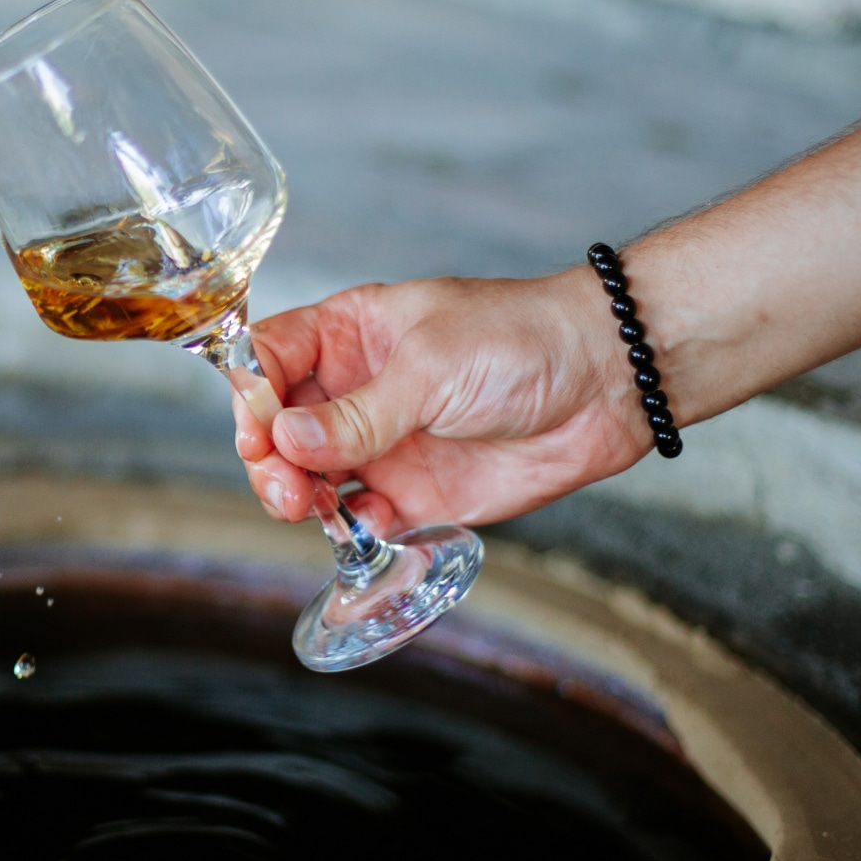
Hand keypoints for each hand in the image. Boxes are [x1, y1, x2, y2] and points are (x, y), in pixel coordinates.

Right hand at [233, 269, 651, 533]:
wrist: (607, 384)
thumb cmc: (523, 341)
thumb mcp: (432, 366)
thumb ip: (358, 413)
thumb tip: (288, 442)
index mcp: (350, 333)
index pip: (271, 356)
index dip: (252, 393)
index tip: (257, 431)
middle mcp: (355, 389)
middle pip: (278, 426)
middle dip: (267, 457)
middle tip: (284, 485)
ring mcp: (381, 442)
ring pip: (307, 477)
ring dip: (296, 496)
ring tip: (308, 509)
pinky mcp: (412, 492)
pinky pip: (358, 517)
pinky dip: (348, 527)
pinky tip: (364, 523)